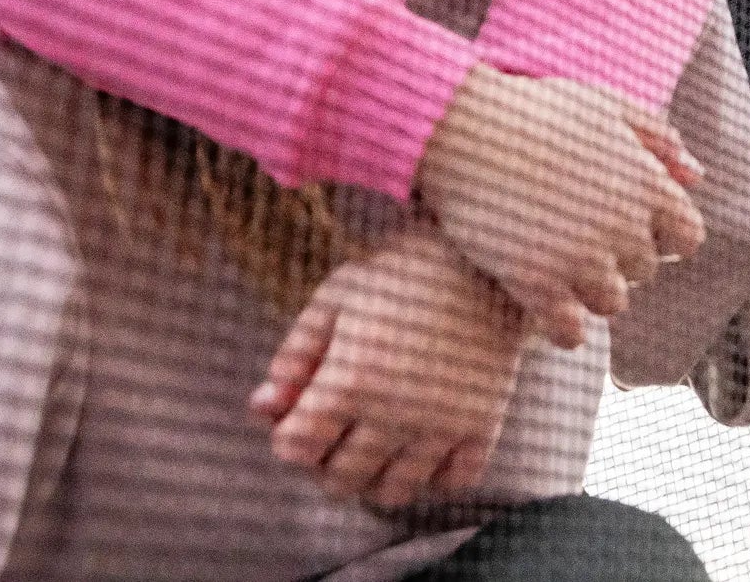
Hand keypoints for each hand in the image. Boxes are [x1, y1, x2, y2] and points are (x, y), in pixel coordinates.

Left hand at [249, 226, 528, 508]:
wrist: (487, 255)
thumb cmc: (400, 272)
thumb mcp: (335, 298)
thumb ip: (295, 355)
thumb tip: (263, 407)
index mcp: (352, 377)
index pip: (296, 449)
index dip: (288, 436)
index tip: (299, 416)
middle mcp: (395, 412)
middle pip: (339, 481)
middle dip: (325, 462)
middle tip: (336, 428)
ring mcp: (442, 425)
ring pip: (392, 493)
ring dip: (373, 476)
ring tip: (375, 439)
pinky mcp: (482, 427)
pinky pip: (451, 484)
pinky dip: (431, 474)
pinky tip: (422, 441)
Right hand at [415, 67, 706, 349]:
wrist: (461, 127)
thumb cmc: (532, 109)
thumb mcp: (603, 106)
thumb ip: (656, 137)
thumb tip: (697, 177)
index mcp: (646, 183)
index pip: (687, 237)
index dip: (662, 236)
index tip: (629, 225)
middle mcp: (624, 225)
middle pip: (644, 270)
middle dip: (617, 257)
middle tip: (575, 235)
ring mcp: (581, 258)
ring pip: (612, 304)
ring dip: (589, 291)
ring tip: (556, 265)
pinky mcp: (538, 283)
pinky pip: (570, 332)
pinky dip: (559, 325)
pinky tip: (537, 299)